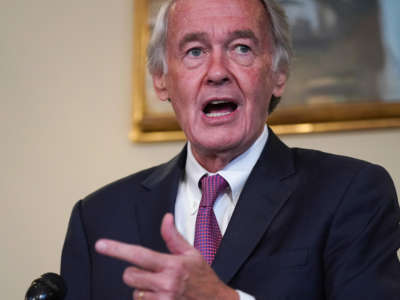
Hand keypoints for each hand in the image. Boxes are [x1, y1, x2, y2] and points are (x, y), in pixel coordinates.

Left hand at [95, 213, 238, 299]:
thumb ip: (173, 237)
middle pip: (130, 276)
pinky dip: (148, 299)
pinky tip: (161, 296)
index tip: (101, 245)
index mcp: (172, 265)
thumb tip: (166, 218)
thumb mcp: (191, 254)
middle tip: (151, 273)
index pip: (139, 255)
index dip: (117, 249)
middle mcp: (165, 283)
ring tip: (161, 287)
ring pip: (135, 292)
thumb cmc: (203, 278)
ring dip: (143, 289)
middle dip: (136, 273)